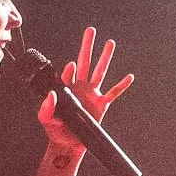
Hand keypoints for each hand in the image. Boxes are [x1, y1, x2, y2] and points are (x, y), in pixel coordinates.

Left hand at [36, 27, 134, 151]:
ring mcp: (92, 94)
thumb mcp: (45, 119)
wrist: (68, 145)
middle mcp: (80, 87)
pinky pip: (113, 93)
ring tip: (110, 42)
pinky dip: (122, 85)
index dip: (70, 69)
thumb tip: (52, 93)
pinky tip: (129, 76)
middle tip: (91, 30)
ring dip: (105, 57)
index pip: (69, 71)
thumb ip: (46, 107)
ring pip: (100, 72)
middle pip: (86, 62)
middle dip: (88, 46)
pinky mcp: (102, 105)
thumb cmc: (55, 131)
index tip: (71, 67)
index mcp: (66, 88)